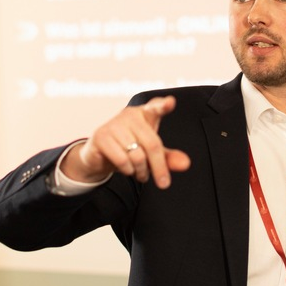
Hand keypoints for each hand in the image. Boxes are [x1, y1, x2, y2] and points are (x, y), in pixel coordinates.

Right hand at [61, 95, 190, 188]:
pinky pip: (122, 160)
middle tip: (163, 183)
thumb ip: (169, 158)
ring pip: (137, 155)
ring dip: (141, 171)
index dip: (163, 105)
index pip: (155, 107)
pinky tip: (128, 170)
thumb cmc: (129, 148)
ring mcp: (114, 124)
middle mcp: (130, 115)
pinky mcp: (101, 137)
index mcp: (145, 113)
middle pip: (152, 144)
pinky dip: (128, 170)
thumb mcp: (152, 153)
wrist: (100, 155)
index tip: (171, 103)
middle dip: (159, 168)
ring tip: (140, 173)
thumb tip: (185, 164)